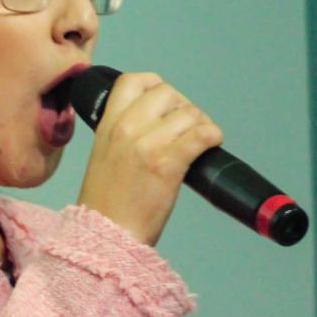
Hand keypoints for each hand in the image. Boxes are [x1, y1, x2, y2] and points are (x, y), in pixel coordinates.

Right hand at [74, 72, 222, 245]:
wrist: (105, 235)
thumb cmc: (106, 204)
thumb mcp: (103, 157)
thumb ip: (122, 135)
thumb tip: (157, 124)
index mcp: (106, 126)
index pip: (132, 81)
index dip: (155, 86)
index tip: (164, 105)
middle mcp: (125, 129)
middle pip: (166, 92)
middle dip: (182, 107)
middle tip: (184, 129)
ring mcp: (147, 144)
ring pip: (189, 113)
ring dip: (201, 125)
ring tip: (197, 143)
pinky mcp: (168, 163)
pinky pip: (202, 134)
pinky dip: (213, 137)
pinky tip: (209, 147)